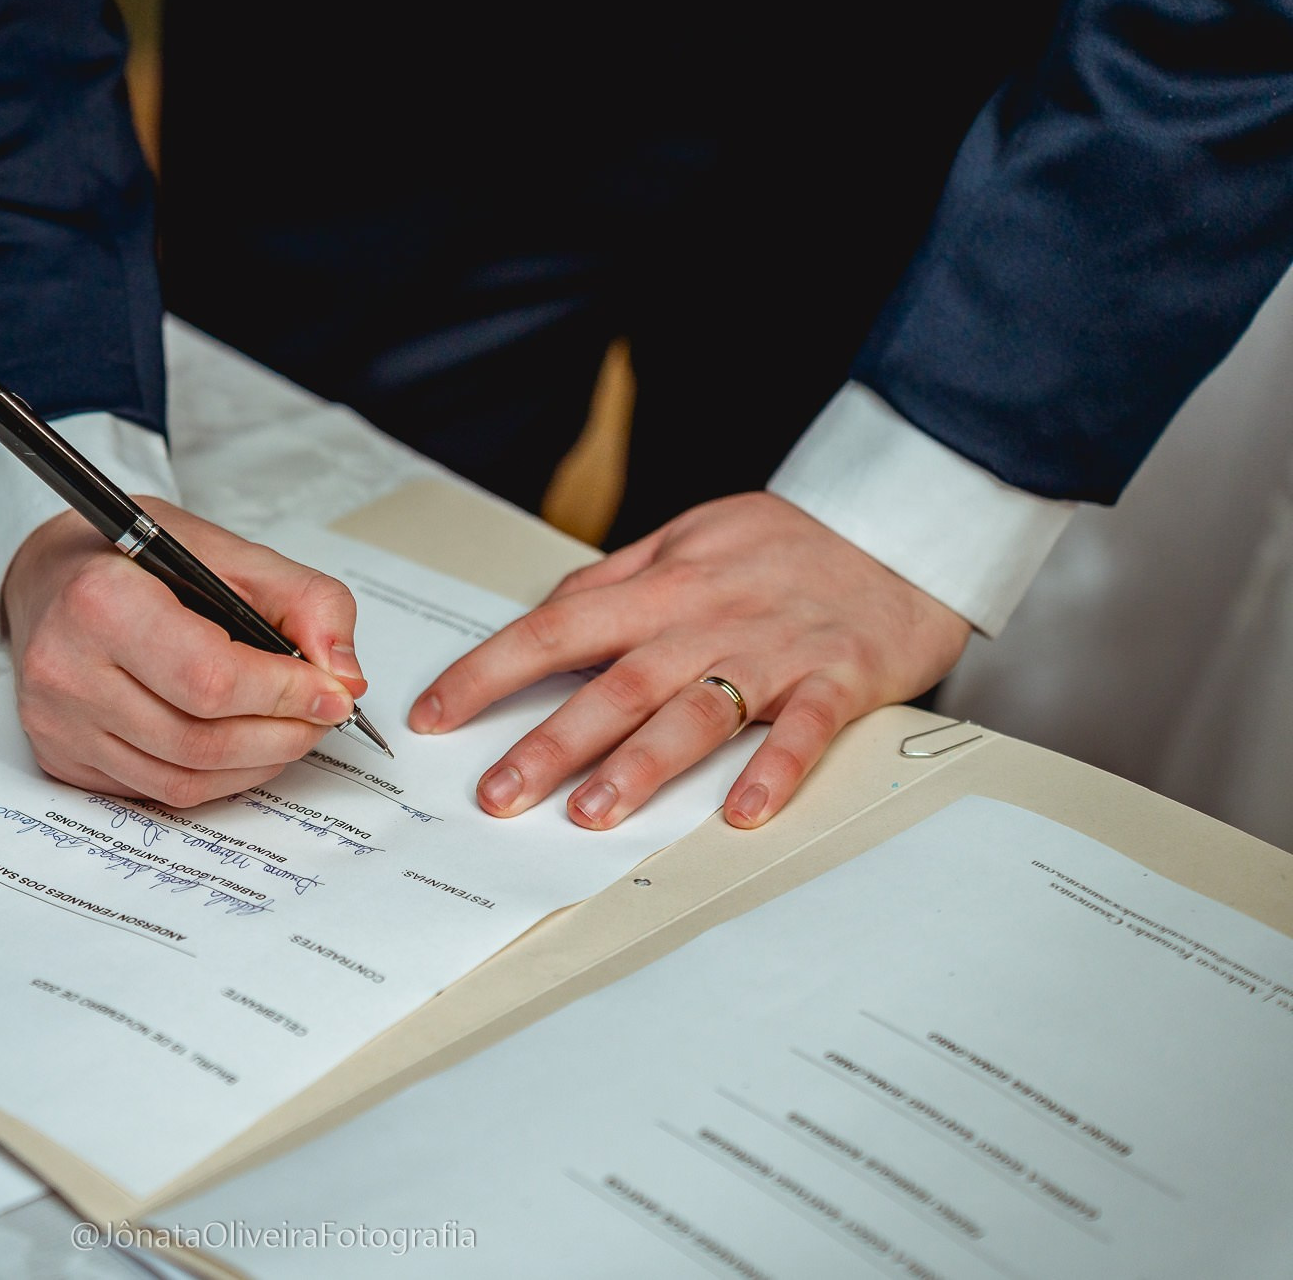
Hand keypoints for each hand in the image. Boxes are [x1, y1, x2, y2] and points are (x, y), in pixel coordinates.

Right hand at [3, 498, 366, 807]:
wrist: (47, 577)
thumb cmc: (130, 559)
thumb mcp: (221, 549)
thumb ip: (301, 601)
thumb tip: (344, 676)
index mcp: (102, 602)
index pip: (210, 679)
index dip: (284, 695)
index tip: (333, 693)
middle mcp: (66, 669)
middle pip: (200, 740)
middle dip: (281, 735)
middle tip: (321, 716)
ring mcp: (57, 723)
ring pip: (182, 778)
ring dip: (255, 763)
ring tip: (288, 730)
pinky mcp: (59, 758)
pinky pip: (156, 791)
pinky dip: (214, 777)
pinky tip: (238, 746)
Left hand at [408, 492, 970, 829]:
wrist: (903, 524)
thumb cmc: (786, 541)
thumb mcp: (688, 537)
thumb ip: (619, 580)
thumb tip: (548, 613)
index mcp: (661, 585)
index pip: (554, 628)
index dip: (488, 672)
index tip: (434, 714)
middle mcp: (706, 619)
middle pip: (614, 684)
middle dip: (549, 742)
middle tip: (497, 795)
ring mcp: (773, 651)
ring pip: (695, 711)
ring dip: (640, 766)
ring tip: (589, 813)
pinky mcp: (838, 678)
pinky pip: (803, 730)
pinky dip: (774, 769)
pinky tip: (741, 812)